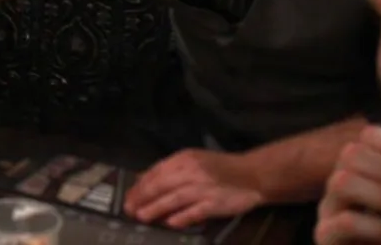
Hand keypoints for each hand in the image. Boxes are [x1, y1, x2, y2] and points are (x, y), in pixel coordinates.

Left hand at [123, 148, 263, 228]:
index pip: (156, 171)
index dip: (140, 185)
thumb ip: (169, 169)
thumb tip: (143, 178)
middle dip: (143, 197)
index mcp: (184, 158)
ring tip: (142, 216)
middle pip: (162, 185)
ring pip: (175, 198)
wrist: (252, 174)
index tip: (128, 196)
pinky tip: (170, 223)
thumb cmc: (218, 167)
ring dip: (156, 208)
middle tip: (130, 209)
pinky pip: (196, 211)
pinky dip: (182, 217)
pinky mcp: (216, 203)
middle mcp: (192, 171)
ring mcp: (204, 187)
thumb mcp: (192, 160)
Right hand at [316, 125, 380, 243]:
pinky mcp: (325, 238)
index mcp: (365, 170)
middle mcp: (342, 185)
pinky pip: (343, 221)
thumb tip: (380, 136)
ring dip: (379, 197)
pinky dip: (372, 227)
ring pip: (341, 181)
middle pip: (350, 154)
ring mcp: (330, 211)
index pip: (368, 137)